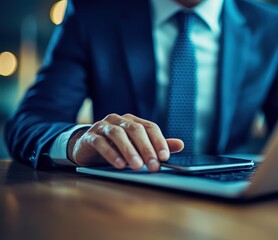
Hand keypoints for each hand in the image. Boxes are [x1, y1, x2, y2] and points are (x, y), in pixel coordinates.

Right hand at [67, 113, 183, 171]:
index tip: (165, 157)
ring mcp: (103, 126)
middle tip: (153, 166)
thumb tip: (180, 145)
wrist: (86, 149)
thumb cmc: (115, 148)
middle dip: (146, 149)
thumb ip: (156, 145)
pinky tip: (119, 164)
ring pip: (118, 134)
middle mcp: (118, 120)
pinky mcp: (89, 136)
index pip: (150, 127)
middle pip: (136, 130)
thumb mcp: (137, 147)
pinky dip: (111, 153)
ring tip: (136, 166)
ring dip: (129, 150)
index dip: (159, 141)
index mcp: (132, 120)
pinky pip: (101, 142)